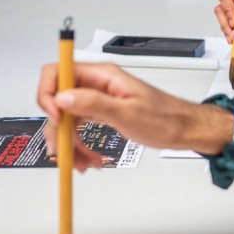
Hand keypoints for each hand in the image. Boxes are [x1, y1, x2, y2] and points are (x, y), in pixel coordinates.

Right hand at [38, 63, 231, 171]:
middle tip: (65, 151)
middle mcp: (98, 84)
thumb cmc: (166, 119)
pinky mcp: (103, 112)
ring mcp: (100, 98)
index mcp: (103, 76)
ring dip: (69, 142)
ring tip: (83, 161)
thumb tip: (63, 97)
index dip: (49, 94)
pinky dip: (80, 145)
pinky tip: (89, 158)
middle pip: (58, 100)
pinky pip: (80, 126)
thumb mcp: (128, 113)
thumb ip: (94, 104)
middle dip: (59, 129)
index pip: (58, 72)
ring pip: (67, 118)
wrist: (185, 129)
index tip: (57, 119)